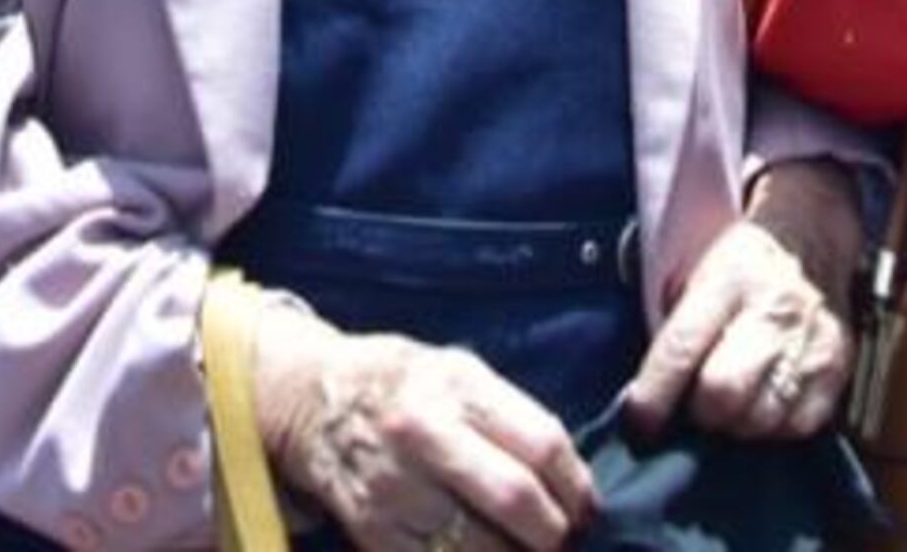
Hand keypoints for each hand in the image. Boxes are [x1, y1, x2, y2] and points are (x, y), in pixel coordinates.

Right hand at [248, 303, 595, 551]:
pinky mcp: (375, 534)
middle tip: (565, 539)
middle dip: (555, 532)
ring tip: (528, 550)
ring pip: (483, 548)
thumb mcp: (462, 373)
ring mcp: (397, 489)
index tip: (588, 508)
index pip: (543, 445)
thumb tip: (573, 480)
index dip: (578, 487)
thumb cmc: (410, 384)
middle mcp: (426, 436)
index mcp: (457, 387)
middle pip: (516, 500)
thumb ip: (514, 418)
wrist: (318, 401)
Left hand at [624, 181, 857, 442]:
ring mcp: (809, 342)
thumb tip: (648, 396)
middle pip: (723, 393)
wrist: (812, 232)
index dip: (654, 395)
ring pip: (759, 420)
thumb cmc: (744, 260)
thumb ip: (679, 330)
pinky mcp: (836, 367)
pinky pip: (797, 427)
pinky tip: (766, 402)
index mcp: (727, 280)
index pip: (681, 348)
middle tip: (698, 403)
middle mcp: (771, 311)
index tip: (640, 423)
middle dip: (701, 412)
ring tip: (733, 402)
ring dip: (737, 424)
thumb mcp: (701, 271)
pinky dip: (775, 426)